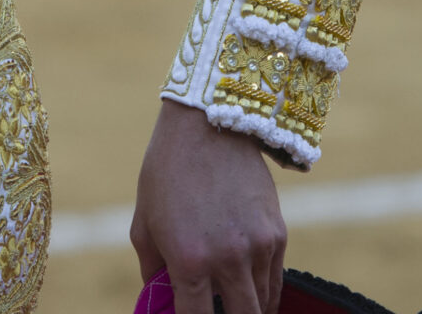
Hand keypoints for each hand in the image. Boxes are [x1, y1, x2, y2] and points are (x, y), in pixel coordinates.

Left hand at [130, 101, 284, 313]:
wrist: (208, 125)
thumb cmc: (166, 173)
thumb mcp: (143, 223)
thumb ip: (152, 270)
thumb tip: (159, 300)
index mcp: (189, 260)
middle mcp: (227, 259)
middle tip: (215, 312)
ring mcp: (257, 248)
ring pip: (261, 305)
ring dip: (246, 309)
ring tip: (230, 304)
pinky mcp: (277, 235)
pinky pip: (275, 281)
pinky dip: (264, 294)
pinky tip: (250, 293)